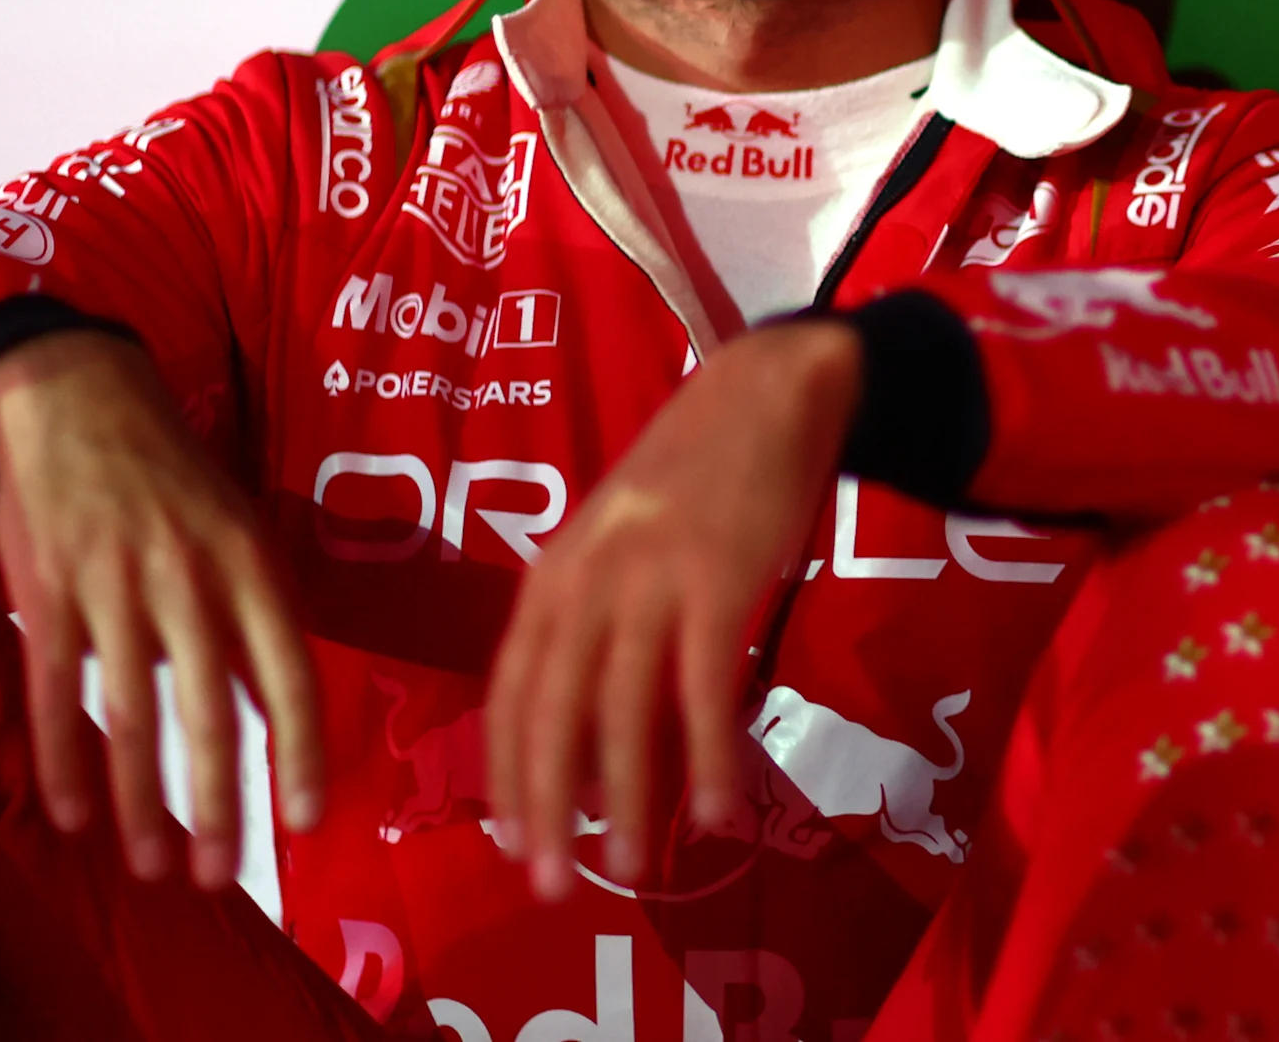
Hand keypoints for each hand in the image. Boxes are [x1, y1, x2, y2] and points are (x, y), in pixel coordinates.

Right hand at [0, 330, 323, 887]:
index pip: (289, 674)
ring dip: (143, 799)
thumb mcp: (237, 530)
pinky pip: (57, 689)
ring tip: (152, 865)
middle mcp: (191, 579)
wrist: (81, 396)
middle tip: (219, 873)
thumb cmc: (172, 475)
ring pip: (133, 715)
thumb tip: (272, 709)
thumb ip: (252, 619)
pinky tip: (73, 815)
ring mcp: (116, 586)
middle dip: (219, 801)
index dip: (299, 752)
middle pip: (211, 711)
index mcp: (251, 564)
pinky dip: (64, 759)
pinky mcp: (50, 591)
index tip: (308, 821)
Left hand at [483, 319, 860, 900]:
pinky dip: (709, 757)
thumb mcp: (619, 537)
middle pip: (552, 713)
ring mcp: (651, 580)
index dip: (509, 773)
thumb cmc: (698, 470)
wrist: (769, 392)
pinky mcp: (719, 581)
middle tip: (552, 886)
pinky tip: (717, 809)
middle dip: (546, 809)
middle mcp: (588, 580)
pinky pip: (706, 688)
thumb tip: (589, 715)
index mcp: (556, 573)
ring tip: (632, 867)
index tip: (514, 842)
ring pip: (623, 712)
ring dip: (625, 800)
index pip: (513, 691)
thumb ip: (596, 611)